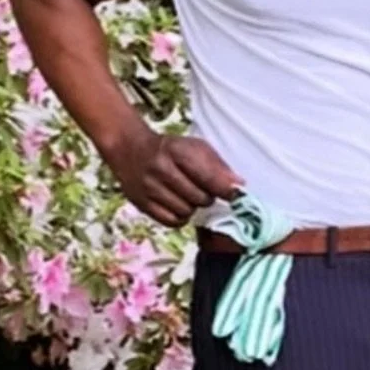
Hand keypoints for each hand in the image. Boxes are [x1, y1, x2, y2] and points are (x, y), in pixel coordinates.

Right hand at [110, 125, 243, 226]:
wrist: (130, 149)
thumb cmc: (170, 149)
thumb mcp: (195, 147)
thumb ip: (217, 166)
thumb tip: (239, 186)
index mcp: (177, 150)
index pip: (208, 177)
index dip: (225, 189)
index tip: (235, 195)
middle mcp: (160, 168)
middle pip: (199, 198)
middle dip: (206, 197)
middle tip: (202, 190)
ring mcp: (148, 187)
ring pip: (186, 212)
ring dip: (192, 207)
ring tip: (187, 195)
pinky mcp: (141, 203)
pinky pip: (171, 222)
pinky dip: (179, 217)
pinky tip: (177, 205)